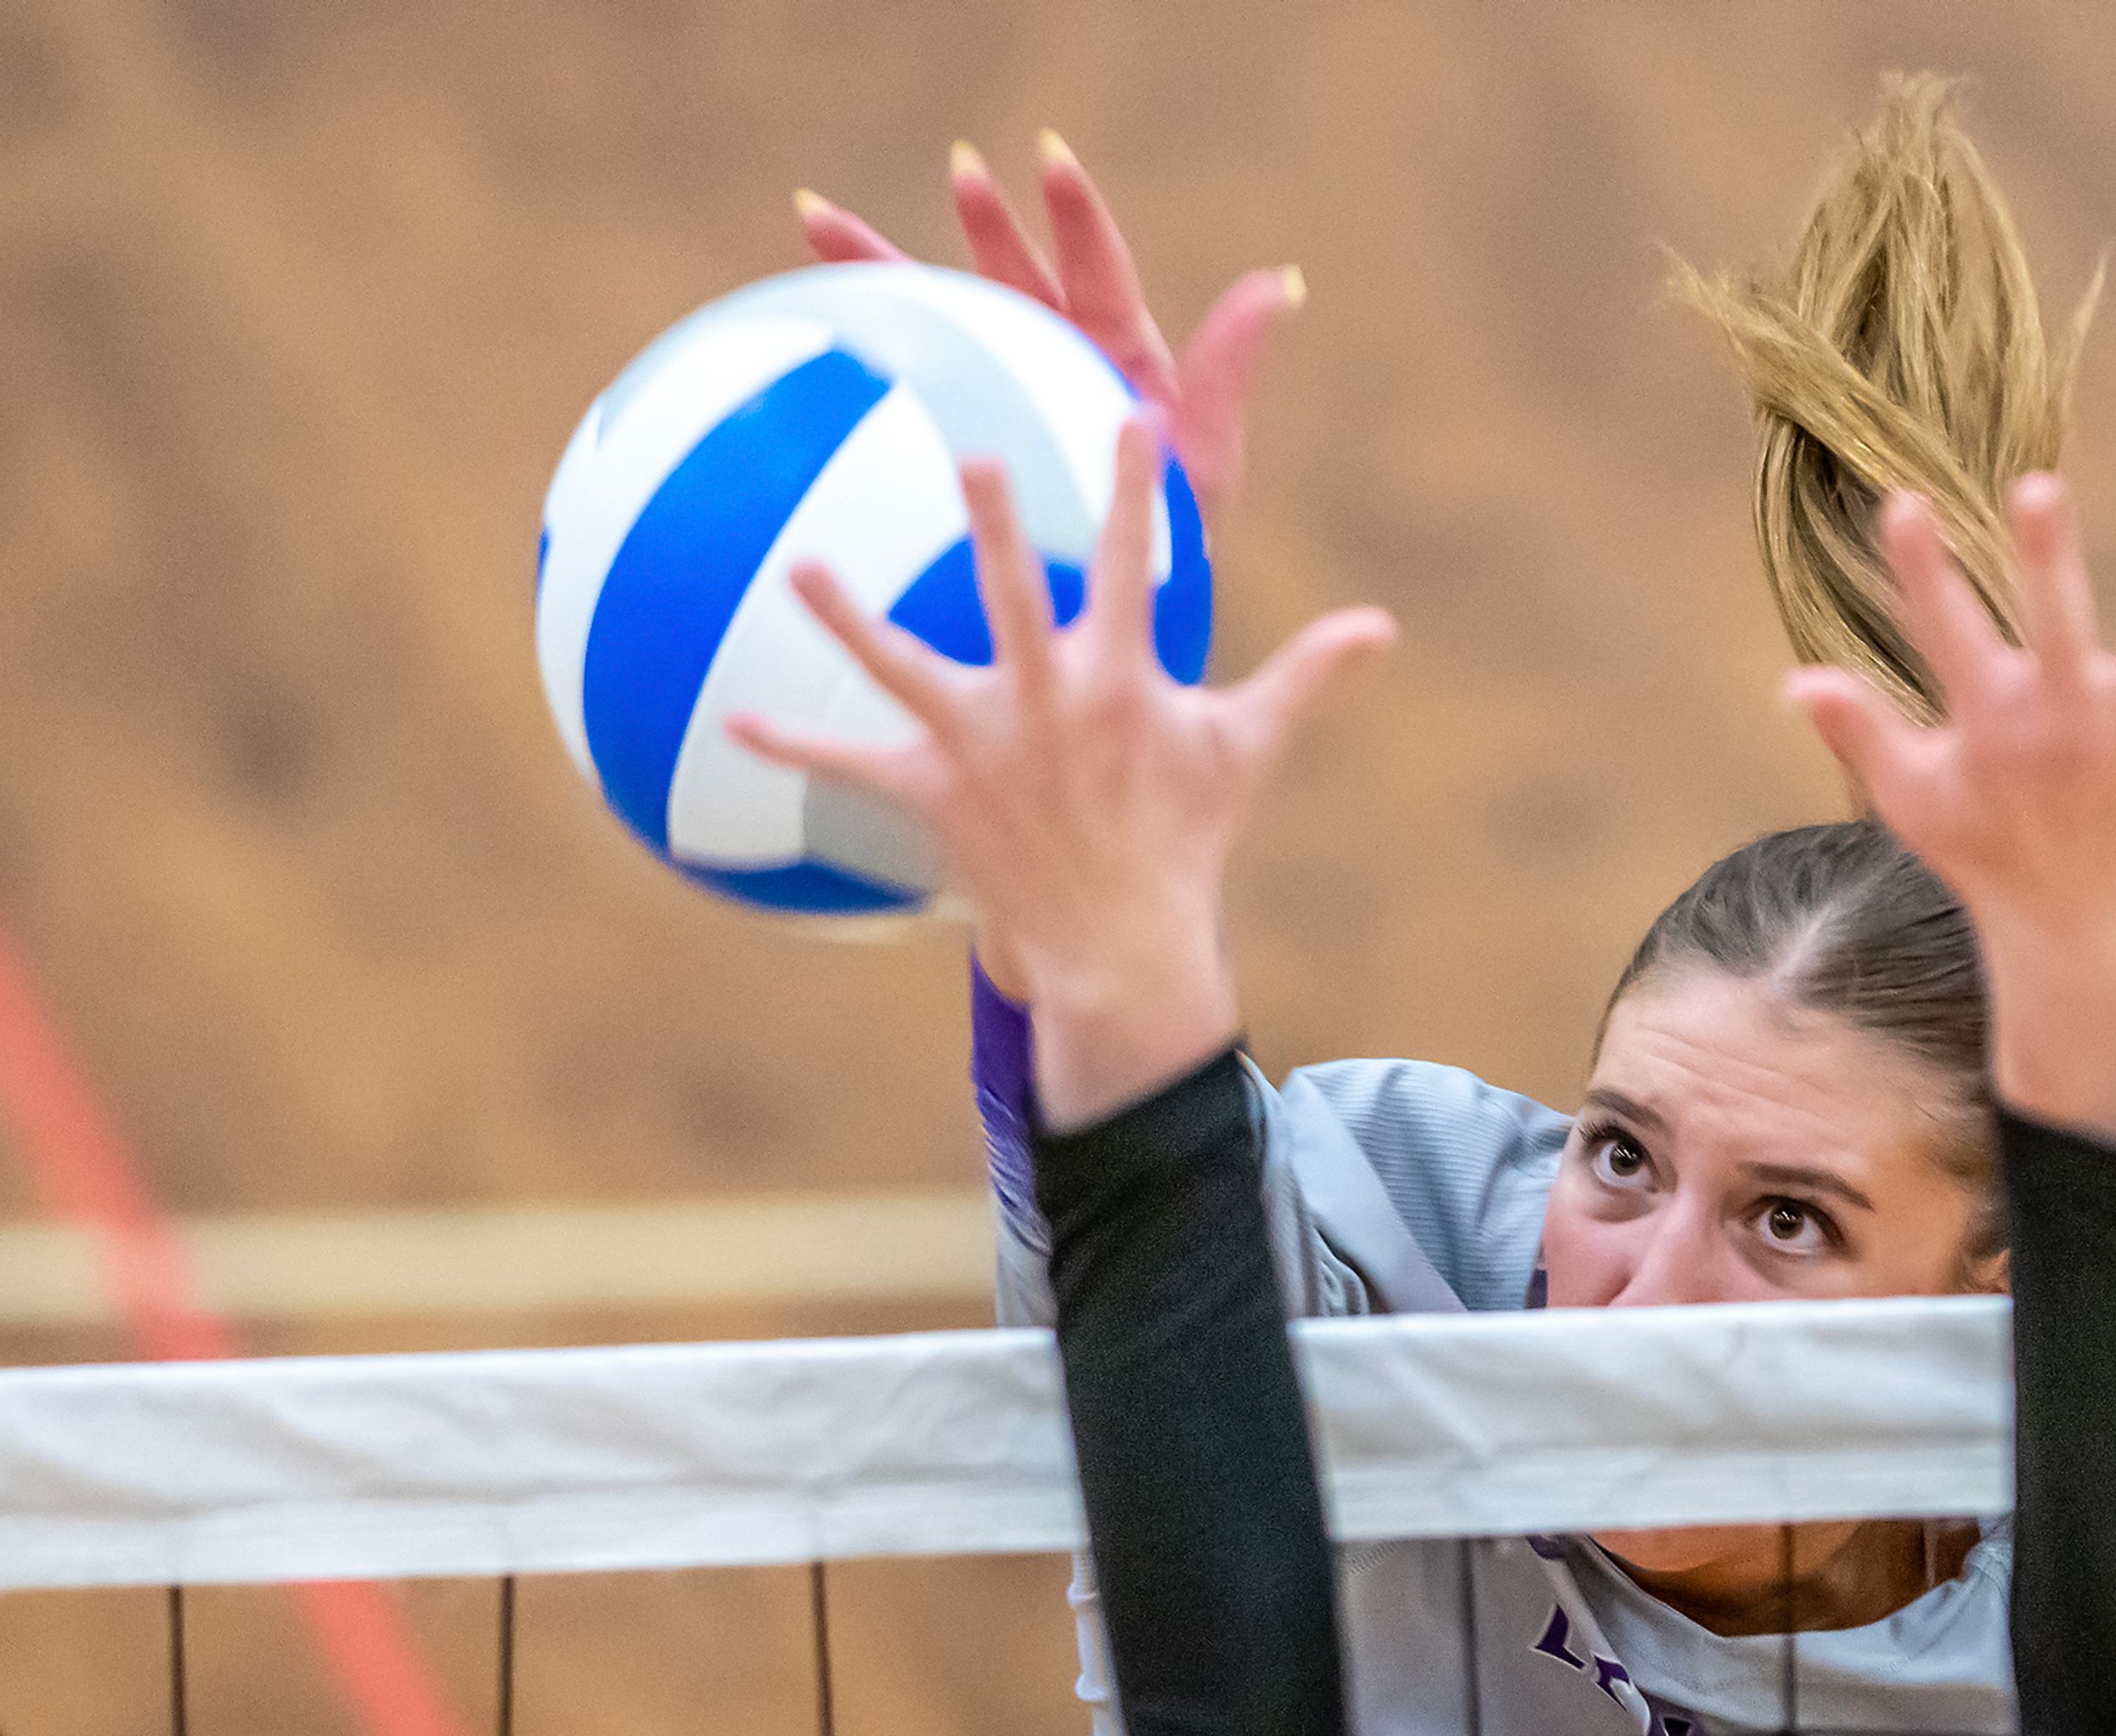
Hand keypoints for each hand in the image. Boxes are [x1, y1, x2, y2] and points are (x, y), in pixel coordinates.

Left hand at [729, 413, 1392, 1128]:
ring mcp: (984, 750)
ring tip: (796, 563)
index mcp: (1122, 680)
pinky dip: (792, 748)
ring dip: (849, 618)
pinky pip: (851, 769)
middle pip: (1016, 597)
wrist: (1122, 943)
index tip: (1132, 412)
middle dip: (997, 523)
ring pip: (907, 670)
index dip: (1138, 490)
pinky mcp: (935, 797)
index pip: (1139, 567)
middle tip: (970, 449)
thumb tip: (1384, 627)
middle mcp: (1048, 703)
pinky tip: (731, 721)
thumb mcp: (1245, 750)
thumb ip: (1306, 678)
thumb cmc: (1184, 837)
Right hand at [798, 133, 1299, 535]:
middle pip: (1010, 280)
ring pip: (937, 329)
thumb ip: (1227, 375)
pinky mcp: (950, 453)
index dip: (1073, 214)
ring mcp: (1001, 409)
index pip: (1096, 272)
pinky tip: (773, 362)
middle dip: (980, 224)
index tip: (1047, 158)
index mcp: (1117, 359)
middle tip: (959, 173)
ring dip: (880, 273)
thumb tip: (1279, 284)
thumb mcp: (1205, 465)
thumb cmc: (1172, 555)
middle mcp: (1056, 368)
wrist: (1116, 633)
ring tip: (816, 224)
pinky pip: (893, 413)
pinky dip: (840, 384)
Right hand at [1784, 477, 2115, 1145]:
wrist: (2078, 936)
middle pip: (2055, 629)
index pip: (1945, 632)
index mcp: (1991, 725)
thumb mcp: (1912, 801)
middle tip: (2039, 490)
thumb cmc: (1989, 853)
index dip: (1921, 568)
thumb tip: (1798, 678)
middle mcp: (2064, 725)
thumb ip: (1861, 733)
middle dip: (2046, 561)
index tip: (1904, 502)